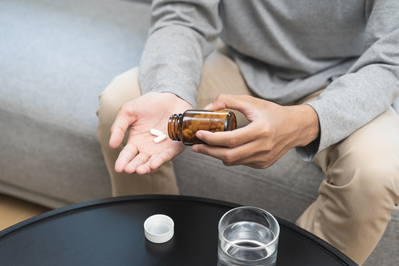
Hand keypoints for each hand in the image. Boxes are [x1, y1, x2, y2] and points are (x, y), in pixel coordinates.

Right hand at [109, 92, 191, 173]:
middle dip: (133, 167)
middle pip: (139, 162)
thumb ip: (119, 127)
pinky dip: (161, 160)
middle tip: (129, 169)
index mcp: (135, 142)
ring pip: (152, 163)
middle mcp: (148, 149)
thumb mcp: (128, 112)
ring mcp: (161, 149)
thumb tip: (111, 145)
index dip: (122, 162)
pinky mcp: (174, 147)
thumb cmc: (148, 104)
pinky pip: (167, 156)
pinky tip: (153, 164)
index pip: (127, 155)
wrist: (169, 97)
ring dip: (146, 168)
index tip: (118, 168)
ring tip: (140, 170)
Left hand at [192, 94, 318, 168]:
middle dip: (209, 151)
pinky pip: (240, 162)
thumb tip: (207, 109)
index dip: (212, 139)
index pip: (231, 139)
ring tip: (207, 147)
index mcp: (261, 130)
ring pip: (233, 161)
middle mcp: (263, 147)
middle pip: (229, 155)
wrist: (295, 127)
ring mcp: (263, 158)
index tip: (200, 134)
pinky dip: (230, 156)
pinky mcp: (262, 164)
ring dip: (217, 155)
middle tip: (197, 146)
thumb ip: (227, 101)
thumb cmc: (272, 113)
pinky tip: (226, 148)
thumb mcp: (251, 102)